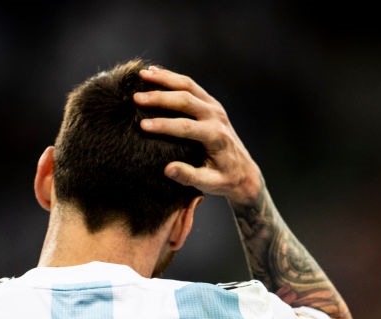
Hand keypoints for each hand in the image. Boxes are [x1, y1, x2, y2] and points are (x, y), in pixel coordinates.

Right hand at [135, 66, 261, 205]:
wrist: (244, 171)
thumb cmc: (223, 180)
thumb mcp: (208, 183)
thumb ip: (188, 176)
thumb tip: (167, 169)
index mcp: (216, 137)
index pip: (186, 127)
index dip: (163, 125)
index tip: (142, 125)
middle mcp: (216, 117)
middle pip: (186, 100)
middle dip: (159, 97)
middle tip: (136, 97)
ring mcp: (215, 107)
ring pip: (188, 85)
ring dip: (165, 79)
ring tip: (142, 75)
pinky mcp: (211, 103)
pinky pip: (191, 85)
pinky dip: (172, 78)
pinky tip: (154, 74)